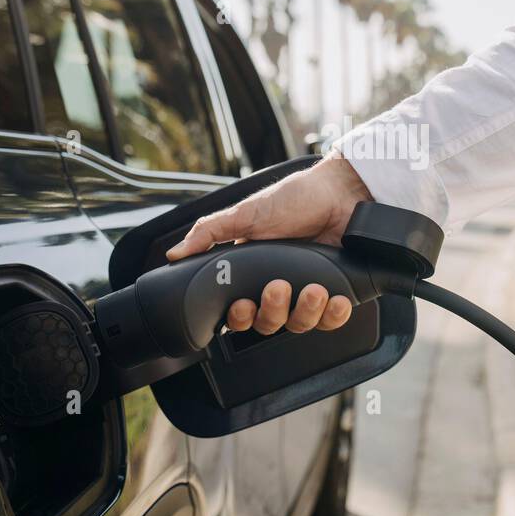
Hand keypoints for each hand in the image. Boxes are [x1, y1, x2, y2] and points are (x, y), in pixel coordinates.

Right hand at [165, 153, 373, 335]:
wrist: (340, 190)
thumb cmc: (295, 198)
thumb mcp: (246, 214)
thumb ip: (209, 232)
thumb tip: (174, 254)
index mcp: (254, 274)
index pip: (240, 312)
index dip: (239, 317)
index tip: (241, 305)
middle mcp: (279, 287)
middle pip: (268, 324)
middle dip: (271, 312)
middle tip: (277, 288)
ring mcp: (308, 292)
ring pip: (299, 325)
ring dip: (305, 311)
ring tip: (312, 289)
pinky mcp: (337, 291)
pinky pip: (332, 319)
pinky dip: (333, 314)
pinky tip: (335, 299)